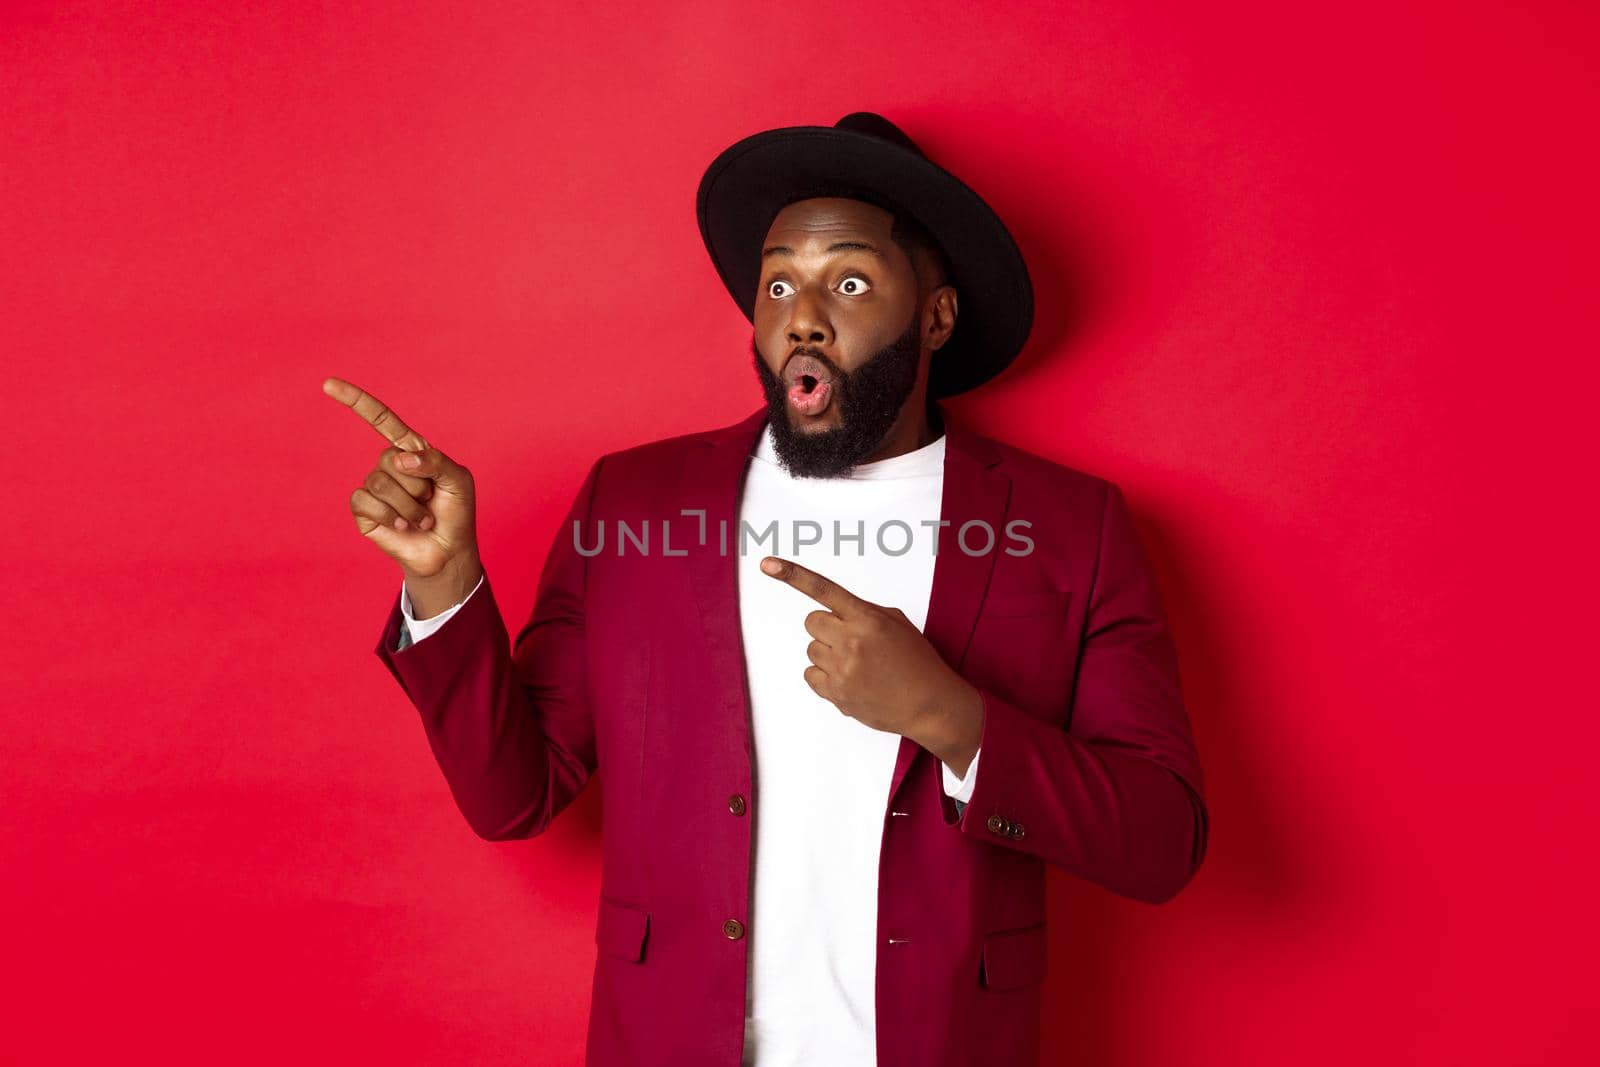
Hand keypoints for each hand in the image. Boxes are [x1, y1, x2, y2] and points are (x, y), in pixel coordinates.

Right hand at [322, 376, 480, 593]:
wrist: (447, 551)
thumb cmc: (456, 513)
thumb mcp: (458, 480)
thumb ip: (435, 461)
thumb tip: (401, 458)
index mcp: (411, 450)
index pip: (381, 420)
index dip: (356, 401)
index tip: (328, 384)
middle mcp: (389, 465)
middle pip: (389, 459)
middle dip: (417, 486)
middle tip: (430, 501)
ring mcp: (374, 488)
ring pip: (380, 484)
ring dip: (408, 506)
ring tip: (421, 518)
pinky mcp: (364, 511)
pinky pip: (365, 502)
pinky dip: (390, 517)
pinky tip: (402, 527)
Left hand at [759, 555, 983, 751]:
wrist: (930, 705)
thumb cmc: (918, 663)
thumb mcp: (897, 624)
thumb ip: (865, 613)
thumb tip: (839, 614)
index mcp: (867, 618)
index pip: (823, 590)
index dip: (792, 575)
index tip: (767, 564)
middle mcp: (851, 641)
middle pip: (811, 622)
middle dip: (826, 628)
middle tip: (850, 640)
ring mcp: (841, 669)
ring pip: (811, 650)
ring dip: (828, 653)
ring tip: (858, 665)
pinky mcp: (836, 694)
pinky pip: (810, 675)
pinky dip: (824, 676)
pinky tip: (849, 680)